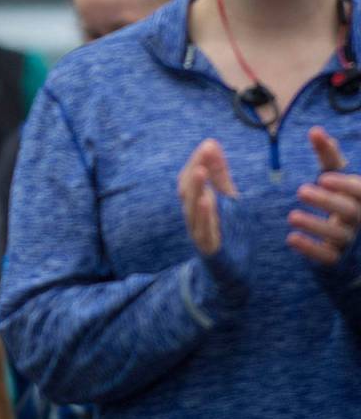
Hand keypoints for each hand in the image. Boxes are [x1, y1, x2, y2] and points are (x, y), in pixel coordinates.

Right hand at [178, 139, 237, 254]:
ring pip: (191, 208)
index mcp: (197, 203)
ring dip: (196, 189)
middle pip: (187, 190)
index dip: (197, 161)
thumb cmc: (228, 233)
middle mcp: (193, 215)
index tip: (209, 144)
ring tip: (201, 171)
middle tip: (205, 151)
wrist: (231, 274)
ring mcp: (198, 231)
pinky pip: (202, 229)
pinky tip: (208, 200)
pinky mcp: (208, 247)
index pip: (190, 177)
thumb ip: (220, 175)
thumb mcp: (228, 200)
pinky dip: (204, 214)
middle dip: (195, 170)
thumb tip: (212, 144)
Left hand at [288, 127, 360, 265]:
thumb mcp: (335, 175)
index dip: (345, 185)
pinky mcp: (338, 259)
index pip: (360, 192)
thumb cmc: (340, 197)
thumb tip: (315, 130)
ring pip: (339, 237)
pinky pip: (328, 257)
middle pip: (350, 212)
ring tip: (292, 216)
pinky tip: (291, 239)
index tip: (323, 177)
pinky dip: (311, 249)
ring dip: (316, 226)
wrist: (345, 238)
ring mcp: (350, 241)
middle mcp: (359, 220)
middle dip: (327, 201)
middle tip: (301, 190)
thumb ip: (327, 155)